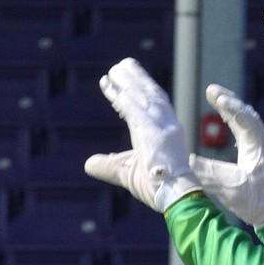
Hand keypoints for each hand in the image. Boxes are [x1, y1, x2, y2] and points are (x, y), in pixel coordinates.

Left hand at [84, 58, 200, 211]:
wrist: (176, 199)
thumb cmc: (157, 188)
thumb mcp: (125, 173)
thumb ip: (107, 165)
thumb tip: (87, 163)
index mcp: (163, 133)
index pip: (147, 106)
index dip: (131, 93)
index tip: (114, 83)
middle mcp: (167, 126)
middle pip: (150, 95)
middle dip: (135, 79)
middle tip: (121, 65)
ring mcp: (163, 128)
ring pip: (144, 98)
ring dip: (130, 81)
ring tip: (115, 70)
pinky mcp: (156, 134)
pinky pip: (137, 111)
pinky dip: (124, 98)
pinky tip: (113, 86)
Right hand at [190, 84, 263, 227]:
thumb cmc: (255, 203)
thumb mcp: (229, 188)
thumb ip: (208, 173)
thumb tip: (186, 160)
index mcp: (261, 148)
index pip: (246, 119)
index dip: (230, 106)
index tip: (215, 95)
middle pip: (247, 115)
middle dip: (229, 101)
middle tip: (211, 90)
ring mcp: (263, 147)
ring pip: (248, 121)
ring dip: (232, 109)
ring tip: (215, 97)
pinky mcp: (259, 153)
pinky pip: (247, 130)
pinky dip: (235, 120)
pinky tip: (225, 117)